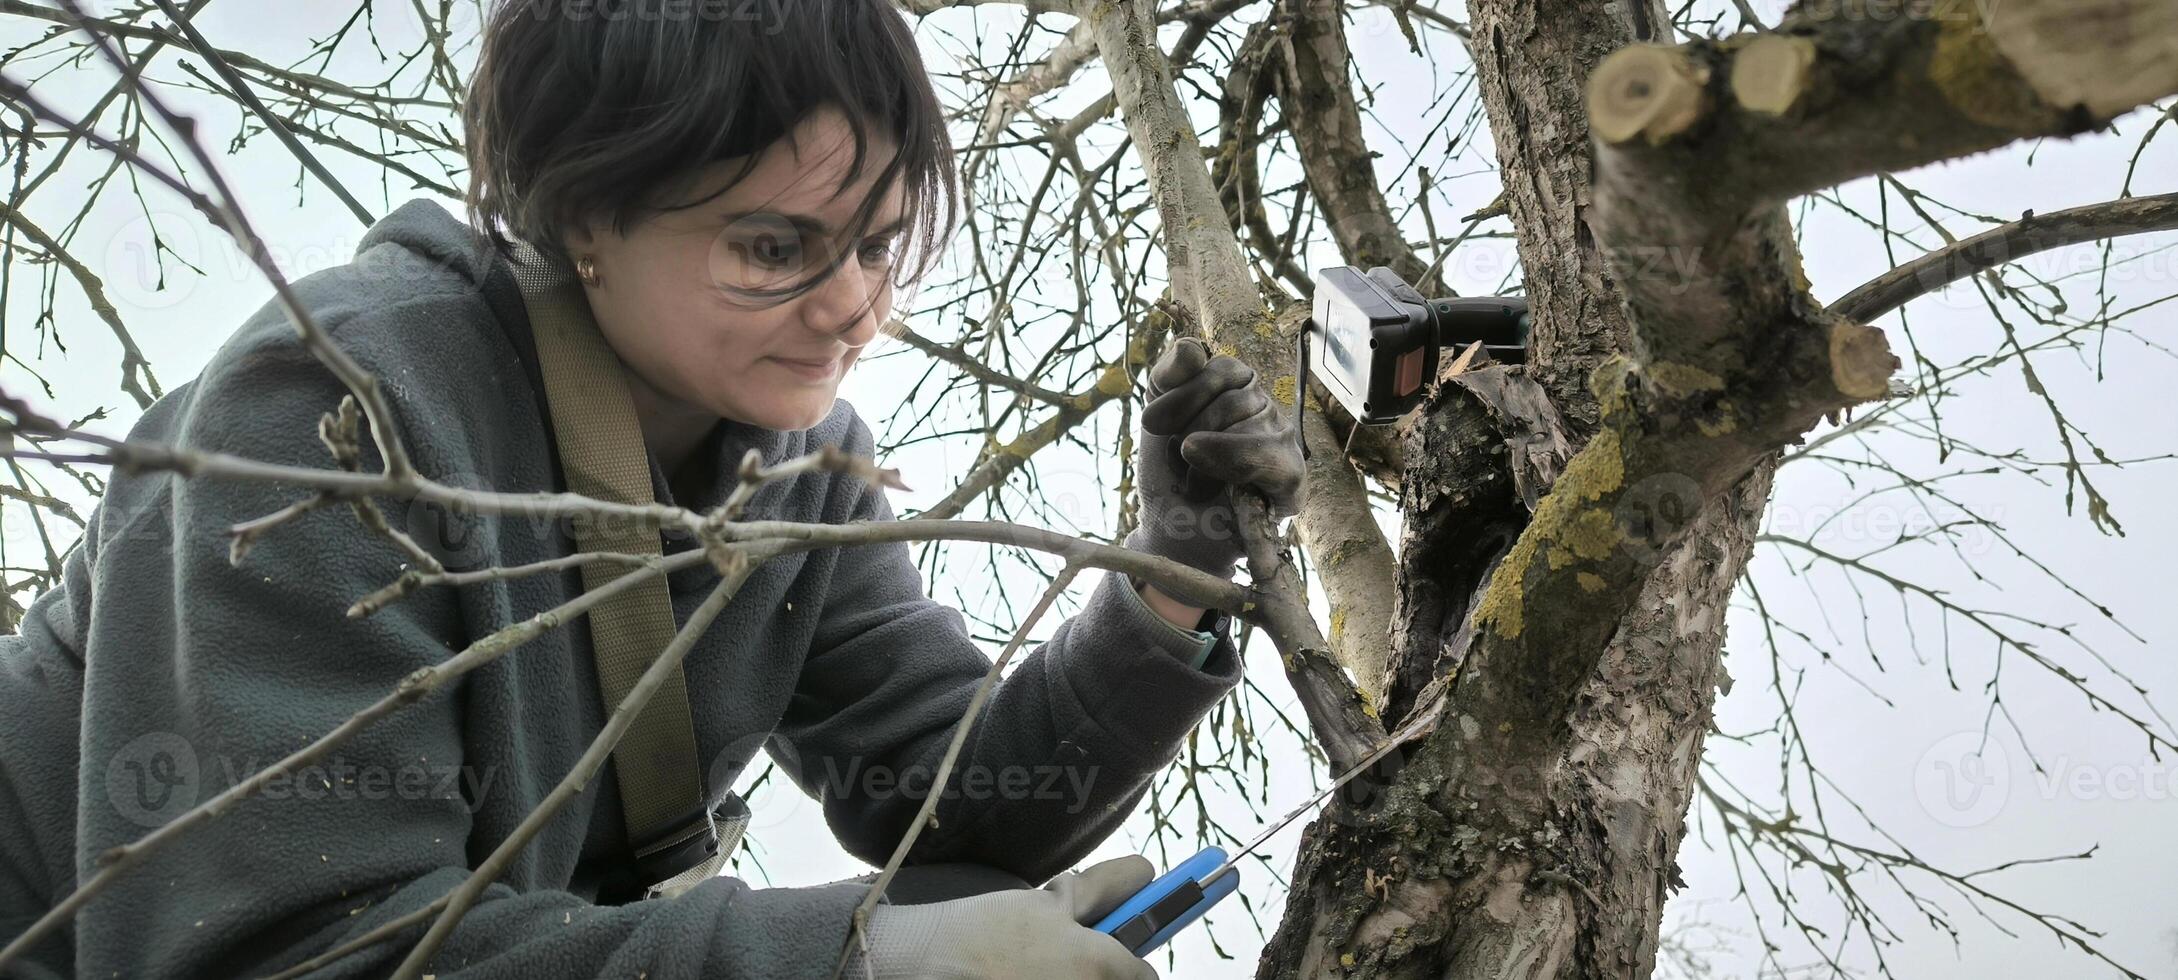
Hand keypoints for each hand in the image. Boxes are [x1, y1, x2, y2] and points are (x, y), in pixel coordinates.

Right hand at [841, 855, 1156, 978]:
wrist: (922, 965)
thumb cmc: (983, 932)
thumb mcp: (1045, 902)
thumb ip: (1103, 889)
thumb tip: (1144, 872)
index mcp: (1099, 964)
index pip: (1144, 975)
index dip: (1126, 963)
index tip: (1109, 955)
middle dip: (1098, 974)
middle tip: (1054, 960)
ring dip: (1065, 978)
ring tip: (1026, 969)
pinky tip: (1011, 976)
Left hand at [1129, 337, 1304, 580]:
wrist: (1172, 532)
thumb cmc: (1168, 475)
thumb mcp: (1157, 418)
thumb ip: (1169, 376)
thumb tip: (1190, 346)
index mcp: (1235, 386)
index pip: (1218, 368)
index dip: (1180, 396)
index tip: (1152, 425)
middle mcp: (1264, 407)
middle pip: (1231, 399)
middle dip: (1188, 433)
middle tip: (1179, 462)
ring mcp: (1282, 440)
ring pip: (1247, 426)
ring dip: (1203, 462)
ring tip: (1196, 482)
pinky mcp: (1292, 476)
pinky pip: (1268, 457)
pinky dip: (1232, 463)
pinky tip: (1214, 480)